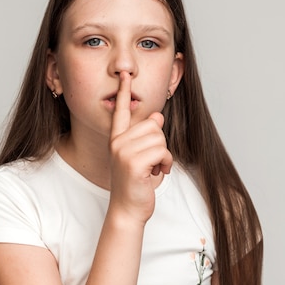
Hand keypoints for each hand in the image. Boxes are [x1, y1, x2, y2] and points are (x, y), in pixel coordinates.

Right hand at [108, 71, 172, 223]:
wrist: (128, 210)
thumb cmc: (136, 185)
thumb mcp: (142, 157)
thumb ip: (147, 136)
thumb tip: (157, 116)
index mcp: (117, 139)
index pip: (121, 111)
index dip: (124, 92)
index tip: (125, 75)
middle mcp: (117, 143)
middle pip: (153, 125)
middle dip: (160, 143)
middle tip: (153, 162)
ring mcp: (123, 152)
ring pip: (159, 137)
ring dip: (164, 155)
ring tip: (154, 169)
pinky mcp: (133, 163)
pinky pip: (162, 151)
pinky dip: (166, 163)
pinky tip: (157, 173)